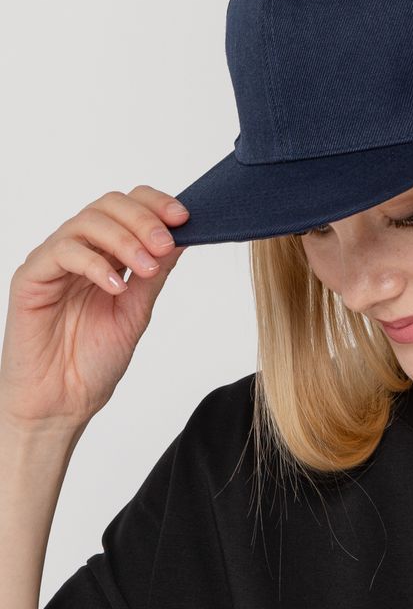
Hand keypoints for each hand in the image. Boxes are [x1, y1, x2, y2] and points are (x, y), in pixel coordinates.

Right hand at [0, 186, 189, 431]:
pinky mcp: (31, 277)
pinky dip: (95, 264)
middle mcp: (80, 250)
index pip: (129, 207)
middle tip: (165, 244)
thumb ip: (155, 272)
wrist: (61, 403)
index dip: (157, 204)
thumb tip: (183, 236)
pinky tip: (116, 287)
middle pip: (110, 205)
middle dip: (144, 219)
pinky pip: (62, 252)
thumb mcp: (137, 310)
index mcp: (107, 254)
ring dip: (124, 239)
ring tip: (147, 267)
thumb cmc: (93, 361)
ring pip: (87, 222)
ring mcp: (53, 261)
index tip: (185, 217)